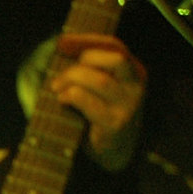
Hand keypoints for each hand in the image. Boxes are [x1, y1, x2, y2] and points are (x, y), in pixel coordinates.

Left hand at [50, 33, 146, 169]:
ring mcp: (128, 104)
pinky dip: (71, 96)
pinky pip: (89, 102)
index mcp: (132, 70)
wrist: (108, 153)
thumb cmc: (93, 114)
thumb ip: (80, 65)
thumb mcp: (91, 85)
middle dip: (84, 61)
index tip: (62, 42)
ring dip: (72, 80)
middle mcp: (135, 85)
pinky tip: (62, 99)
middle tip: (61, 76)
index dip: (88, 40)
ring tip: (57, 88)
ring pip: (99, 80)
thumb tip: (57, 45)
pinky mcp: (114, 123)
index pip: (114, 45)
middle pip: (116, 58)